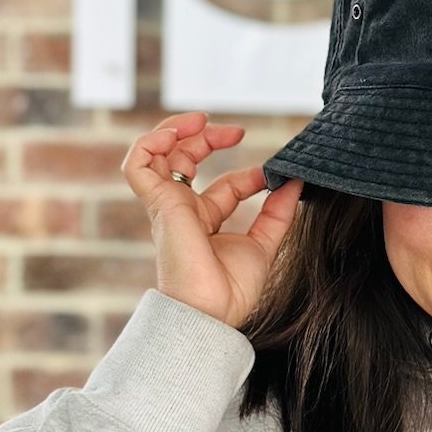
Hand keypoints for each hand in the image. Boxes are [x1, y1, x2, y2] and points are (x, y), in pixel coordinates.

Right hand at [120, 108, 302, 329]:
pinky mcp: (158, 204)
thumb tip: (294, 181)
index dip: (247, 175)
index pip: (223, 185)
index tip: (271, 175)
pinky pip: (137, 166)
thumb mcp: (265, 243)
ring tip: (199, 120)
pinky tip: (175, 134)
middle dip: (207, 137)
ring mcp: (167, 206)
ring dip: (174, 130)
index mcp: (205, 222)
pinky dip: (151, 143)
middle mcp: (183, 211)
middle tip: (235, 131)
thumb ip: (279, 213)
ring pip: (156, 156)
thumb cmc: (232, 291)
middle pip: (185, 161)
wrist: (212, 312)